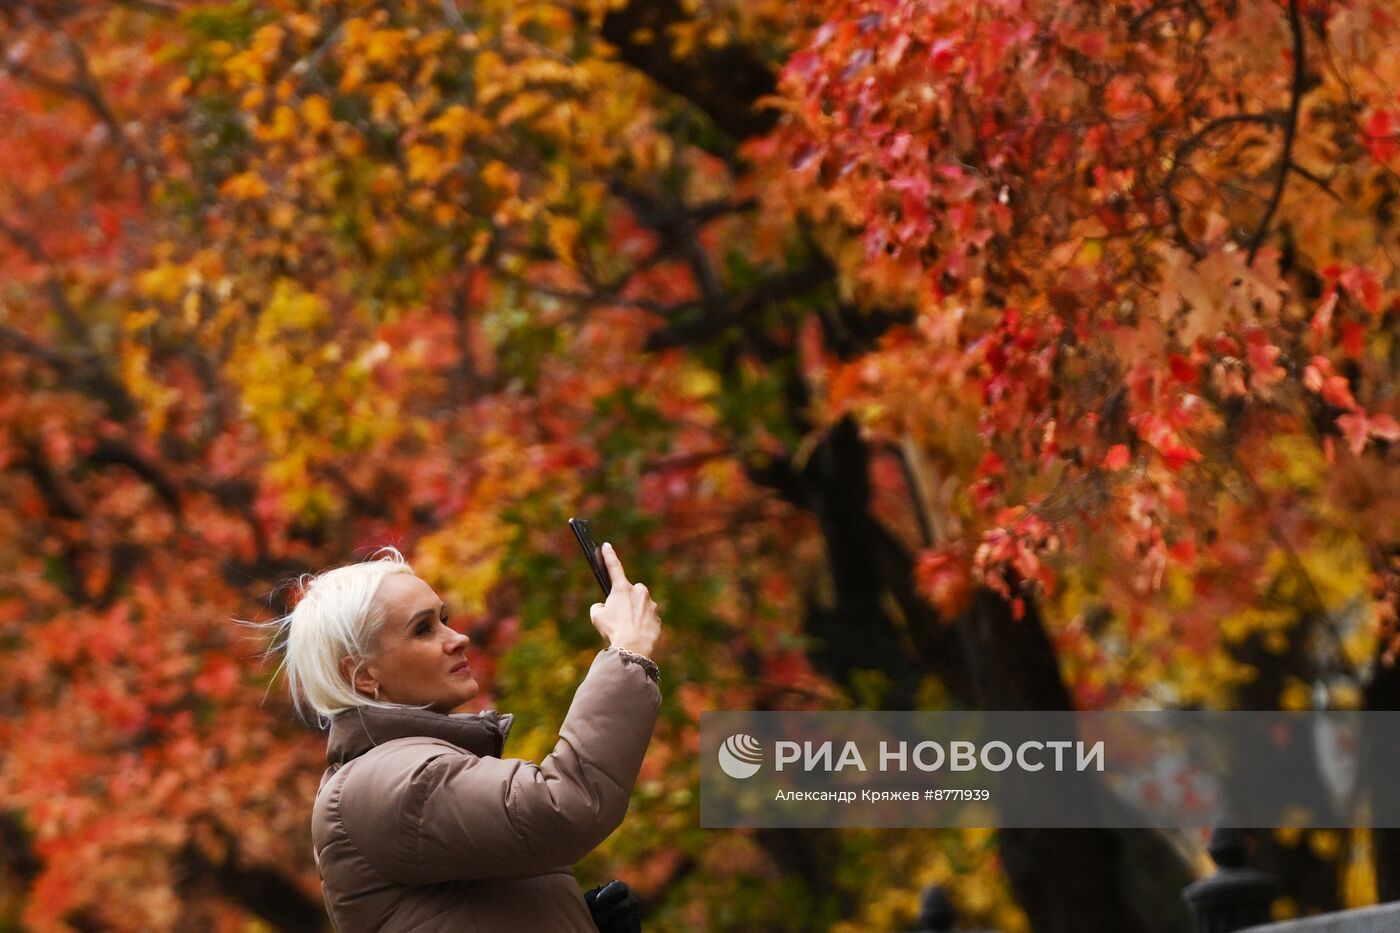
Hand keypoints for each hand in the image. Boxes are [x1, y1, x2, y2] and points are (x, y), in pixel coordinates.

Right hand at [588, 543, 660, 657]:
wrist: (633, 648)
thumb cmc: (613, 630)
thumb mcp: (596, 616)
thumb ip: (599, 606)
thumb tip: (604, 606)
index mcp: (622, 588)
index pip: (614, 567)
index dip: (608, 555)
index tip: (606, 546)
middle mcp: (639, 592)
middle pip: (630, 591)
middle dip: (625, 599)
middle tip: (617, 614)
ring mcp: (651, 605)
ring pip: (641, 605)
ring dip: (634, 612)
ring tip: (626, 628)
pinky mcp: (657, 618)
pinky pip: (647, 618)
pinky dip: (642, 623)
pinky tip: (636, 633)